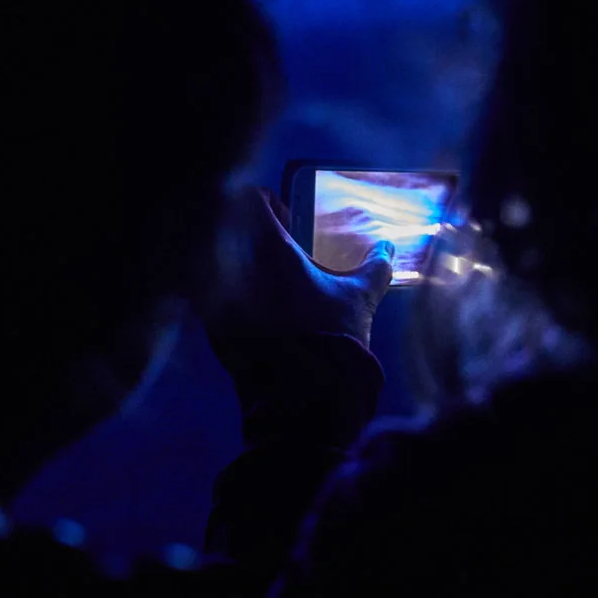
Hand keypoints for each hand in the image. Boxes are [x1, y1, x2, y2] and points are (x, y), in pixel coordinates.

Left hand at [203, 186, 396, 349]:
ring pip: (215, 261)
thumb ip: (375, 268)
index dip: (269, 203)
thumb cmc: (334, 338)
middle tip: (278, 249)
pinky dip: (227, 295)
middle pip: (229, 227)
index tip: (287, 219)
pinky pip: (209, 297)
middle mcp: (235, 267)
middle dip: (252, 232)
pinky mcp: (210, 328)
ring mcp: (217, 298)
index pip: (250, 200)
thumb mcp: (359, 299)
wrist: (305, 398)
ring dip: (237, 263)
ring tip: (265, 280)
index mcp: (270, 250)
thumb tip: (388, 250)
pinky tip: (256, 310)